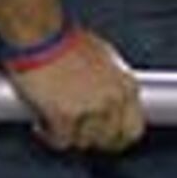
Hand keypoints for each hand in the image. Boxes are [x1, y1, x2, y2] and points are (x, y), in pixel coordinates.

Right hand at [2, 26, 144, 154]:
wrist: (42, 34)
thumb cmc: (67, 39)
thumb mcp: (104, 57)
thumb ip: (112, 83)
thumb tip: (108, 99)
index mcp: (126, 86)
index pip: (134, 129)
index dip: (118, 136)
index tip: (107, 136)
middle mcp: (112, 101)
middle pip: (110, 140)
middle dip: (93, 138)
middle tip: (79, 131)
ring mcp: (89, 111)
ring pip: (84, 143)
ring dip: (70, 135)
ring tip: (57, 123)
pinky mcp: (64, 117)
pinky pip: (61, 141)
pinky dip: (50, 135)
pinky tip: (42, 123)